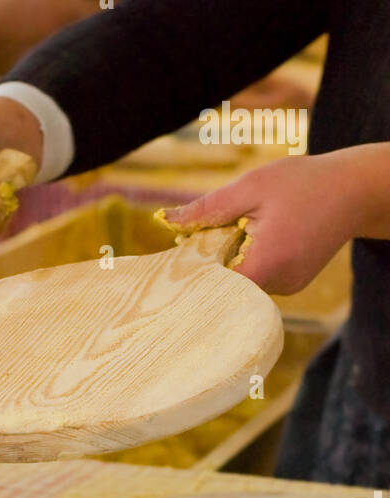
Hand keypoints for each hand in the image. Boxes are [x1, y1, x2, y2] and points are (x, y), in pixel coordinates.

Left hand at [163, 146, 389, 294]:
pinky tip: (254, 240)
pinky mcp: (293, 284)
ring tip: (237, 233)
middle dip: (211, 268)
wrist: (354, 190)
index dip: (194, 279)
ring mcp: (288, 288)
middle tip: (198, 244)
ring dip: (232, 263)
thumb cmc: (304, 183)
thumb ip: (209, 208)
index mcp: (267, 263)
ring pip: (243, 285)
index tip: (177, 265)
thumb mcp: (252, 186)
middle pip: (228, 290)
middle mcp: (279, 285)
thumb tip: (167, 221)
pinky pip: (260, 280)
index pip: (217, 290)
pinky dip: (250, 263)